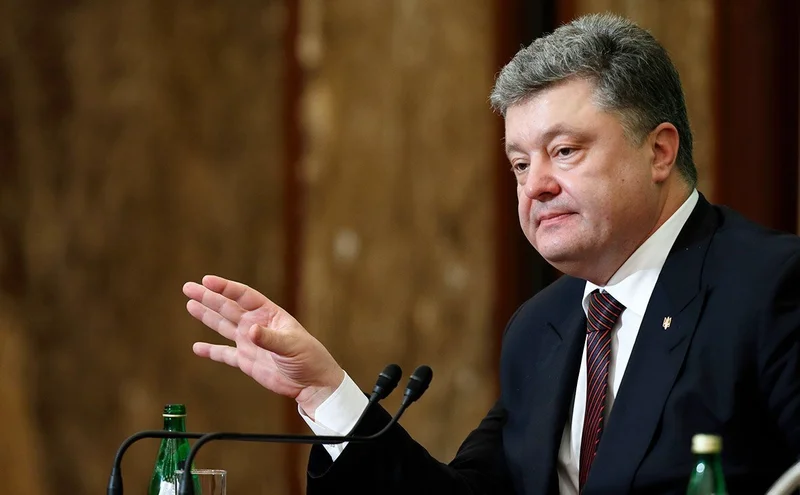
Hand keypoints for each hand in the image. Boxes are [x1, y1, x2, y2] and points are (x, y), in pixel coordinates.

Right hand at [183, 275, 343, 418]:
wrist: (312, 383)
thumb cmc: (309, 358)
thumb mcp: (292, 346)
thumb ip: (270, 339)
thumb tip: (250, 331)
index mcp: (269, 315)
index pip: (244, 296)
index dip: (225, 288)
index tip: (207, 280)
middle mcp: (257, 325)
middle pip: (228, 307)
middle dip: (208, 297)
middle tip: (188, 287)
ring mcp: (250, 342)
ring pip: (223, 326)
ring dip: (207, 316)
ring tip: (190, 304)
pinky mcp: (247, 361)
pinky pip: (224, 354)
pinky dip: (211, 351)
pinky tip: (197, 348)